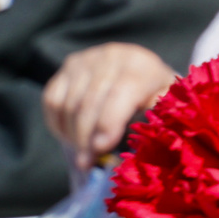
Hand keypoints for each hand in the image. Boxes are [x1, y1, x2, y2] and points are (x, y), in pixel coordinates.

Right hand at [43, 43, 176, 169]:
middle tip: (87, 161)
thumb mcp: (166, 103)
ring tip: (82, 152)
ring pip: (68, 104)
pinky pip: (52, 100)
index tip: (100, 149)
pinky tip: (70, 136)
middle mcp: (112, 56)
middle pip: (90, 103)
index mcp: (141, 65)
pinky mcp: (67, 66)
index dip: (108, 123)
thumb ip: (158, 117)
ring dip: (72, 134)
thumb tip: (139, 143)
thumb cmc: (155, 92)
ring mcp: (86, 59)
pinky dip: (57, 123)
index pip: (120, 93)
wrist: (139, 66)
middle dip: (86, 138)